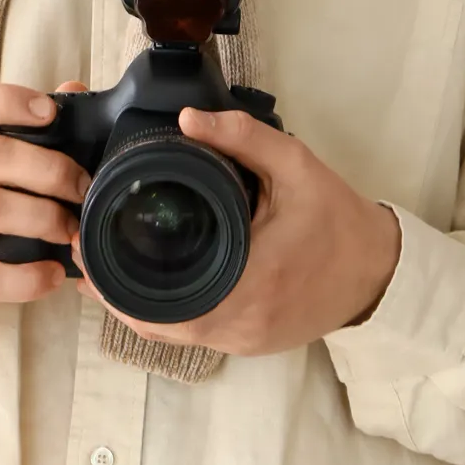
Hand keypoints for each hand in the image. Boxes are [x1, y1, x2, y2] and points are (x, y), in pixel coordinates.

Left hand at [95, 107, 401, 357]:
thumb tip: (188, 120)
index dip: (112, 281)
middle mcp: (239, 324)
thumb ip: (243, 138)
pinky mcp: (248, 344)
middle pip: (153, 321)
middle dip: (112, 289)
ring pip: (170, 333)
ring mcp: (243, 342)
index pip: (158, 300)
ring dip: (135, 303)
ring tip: (104, 261)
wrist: (380, 270)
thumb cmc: (338, 218)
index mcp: (247, 283)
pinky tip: (146, 282)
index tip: (86, 244)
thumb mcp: (296, 165)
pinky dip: (165, 311)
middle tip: (85, 246)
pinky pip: (193, 333)